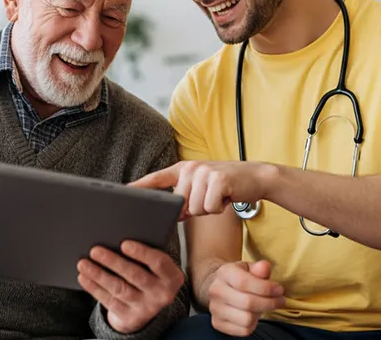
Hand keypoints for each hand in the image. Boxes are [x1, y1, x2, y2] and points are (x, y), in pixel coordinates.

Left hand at [77, 240, 184, 333]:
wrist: (150, 305)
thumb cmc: (152, 273)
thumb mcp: (158, 265)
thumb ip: (150, 251)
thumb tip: (126, 233)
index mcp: (172, 276)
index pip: (159, 263)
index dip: (141, 253)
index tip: (124, 243)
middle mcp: (161, 294)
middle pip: (135, 275)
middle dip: (113, 262)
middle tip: (95, 250)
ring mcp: (145, 308)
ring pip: (119, 289)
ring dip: (99, 275)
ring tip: (84, 263)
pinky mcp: (129, 317)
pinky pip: (109, 301)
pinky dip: (94, 288)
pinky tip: (85, 277)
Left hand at [131, 161, 274, 218]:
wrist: (256, 176)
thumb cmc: (227, 186)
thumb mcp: (203, 188)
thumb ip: (185, 198)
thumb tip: (173, 213)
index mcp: (183, 168)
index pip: (157, 178)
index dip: (140, 186)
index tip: (123, 191)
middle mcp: (191, 168)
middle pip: (180, 204)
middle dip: (195, 209)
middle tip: (211, 198)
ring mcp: (204, 172)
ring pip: (195, 208)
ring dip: (209, 208)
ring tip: (219, 197)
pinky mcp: (218, 180)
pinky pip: (210, 207)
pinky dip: (219, 208)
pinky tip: (227, 197)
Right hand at [208, 260, 286, 335]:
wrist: (219, 286)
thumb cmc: (239, 276)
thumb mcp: (249, 268)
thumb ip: (259, 268)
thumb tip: (265, 267)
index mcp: (224, 272)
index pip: (244, 282)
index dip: (265, 288)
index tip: (280, 290)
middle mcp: (216, 290)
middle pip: (247, 303)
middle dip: (269, 303)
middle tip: (280, 300)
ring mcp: (215, 309)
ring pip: (246, 319)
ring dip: (261, 314)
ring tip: (264, 306)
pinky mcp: (217, 323)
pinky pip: (243, 330)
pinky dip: (253, 324)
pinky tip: (254, 315)